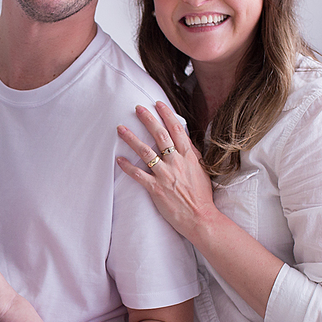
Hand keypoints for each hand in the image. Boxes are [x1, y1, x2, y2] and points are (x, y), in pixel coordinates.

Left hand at [116, 102, 216, 240]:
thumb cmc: (201, 195)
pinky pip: (138, 175)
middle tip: (137, 108)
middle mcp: (176, 162)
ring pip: (145, 152)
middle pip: (160, 135)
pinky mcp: (156, 188)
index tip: (158, 104)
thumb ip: (192, 155)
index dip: (166, 115)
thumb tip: (184, 141)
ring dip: (132, 139)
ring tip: (120, 128)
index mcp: (189, 156)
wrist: (200, 217)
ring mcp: (166, 175)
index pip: (177, 130)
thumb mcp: (201, 170)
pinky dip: (128, 166)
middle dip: (148, 120)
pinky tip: (119, 159)